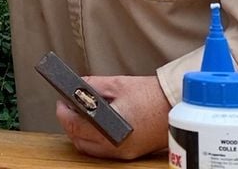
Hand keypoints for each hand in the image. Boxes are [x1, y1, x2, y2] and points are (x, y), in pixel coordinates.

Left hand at [56, 75, 170, 160]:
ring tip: (81, 114)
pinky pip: (103, 151)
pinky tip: (95, 125)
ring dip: (80, 133)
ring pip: (89, 149)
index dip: (63, 112)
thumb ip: (91, 86)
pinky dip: (94, 139)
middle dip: (69, 123)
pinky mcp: (130, 154)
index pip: (74, 125)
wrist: (177, 106)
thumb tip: (74, 87)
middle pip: (78, 140)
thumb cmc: (151, 94)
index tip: (61, 101)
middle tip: (69, 106)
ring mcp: (123, 153)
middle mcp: (115, 146)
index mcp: (110, 128)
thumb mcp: (117, 84)